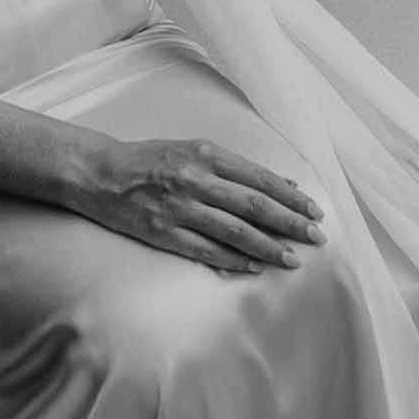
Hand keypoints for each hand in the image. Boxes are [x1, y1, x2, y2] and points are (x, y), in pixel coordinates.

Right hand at [70, 134, 325, 274]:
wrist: (102, 173)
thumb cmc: (152, 159)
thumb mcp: (194, 151)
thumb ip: (234, 168)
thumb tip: (282, 184)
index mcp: (205, 155)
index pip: (259, 178)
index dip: (290, 196)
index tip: (314, 209)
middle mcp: (196, 180)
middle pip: (254, 205)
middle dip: (290, 223)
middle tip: (317, 237)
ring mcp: (180, 209)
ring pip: (235, 232)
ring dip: (268, 247)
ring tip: (293, 259)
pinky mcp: (164, 233)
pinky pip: (206, 251)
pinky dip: (234, 260)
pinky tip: (255, 268)